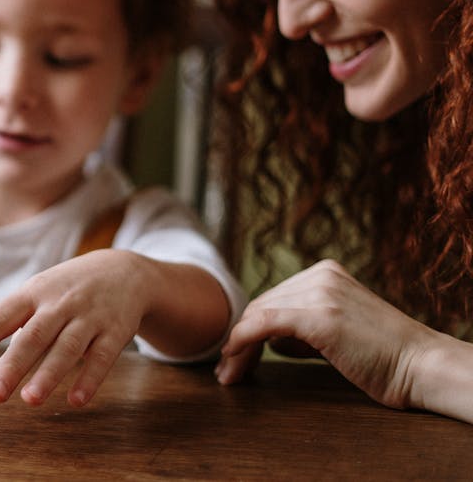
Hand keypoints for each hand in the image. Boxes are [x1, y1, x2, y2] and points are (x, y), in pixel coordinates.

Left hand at [0, 250, 149, 406]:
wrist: (124, 271)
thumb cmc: (67, 292)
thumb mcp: (38, 303)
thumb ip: (14, 339)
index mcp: (32, 294)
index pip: (0, 318)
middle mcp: (59, 303)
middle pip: (33, 336)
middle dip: (13, 365)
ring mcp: (89, 316)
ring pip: (67, 347)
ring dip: (49, 374)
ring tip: (30, 400)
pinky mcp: (116, 330)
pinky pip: (102, 356)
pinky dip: (89, 378)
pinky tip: (76, 400)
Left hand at [215, 259, 438, 409]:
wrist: (423, 366)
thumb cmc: (383, 357)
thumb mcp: (336, 330)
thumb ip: (303, 328)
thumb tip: (269, 340)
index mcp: (325, 273)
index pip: (272, 299)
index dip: (247, 328)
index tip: (234, 356)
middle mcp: (321, 275)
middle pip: (260, 306)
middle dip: (238, 339)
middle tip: (226, 371)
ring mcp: (321, 293)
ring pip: (257, 315)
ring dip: (236, 348)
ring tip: (229, 375)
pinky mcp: (320, 316)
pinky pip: (263, 324)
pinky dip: (241, 341)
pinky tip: (233, 360)